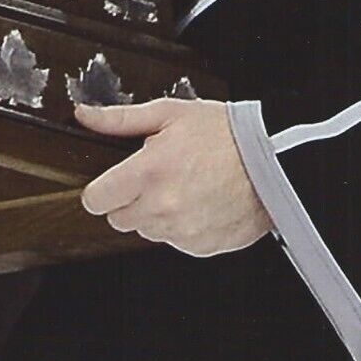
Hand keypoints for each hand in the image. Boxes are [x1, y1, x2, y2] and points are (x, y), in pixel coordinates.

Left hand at [78, 99, 272, 256]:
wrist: (274, 161)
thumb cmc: (227, 134)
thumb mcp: (170, 113)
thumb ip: (120, 119)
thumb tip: (85, 116)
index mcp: (149, 172)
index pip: (95, 200)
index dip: (102, 189)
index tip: (115, 181)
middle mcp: (162, 207)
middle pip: (119, 219)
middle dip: (131, 199)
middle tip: (159, 177)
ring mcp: (182, 231)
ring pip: (148, 231)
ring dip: (157, 214)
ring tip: (185, 187)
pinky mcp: (201, 246)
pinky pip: (176, 241)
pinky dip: (183, 226)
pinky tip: (201, 202)